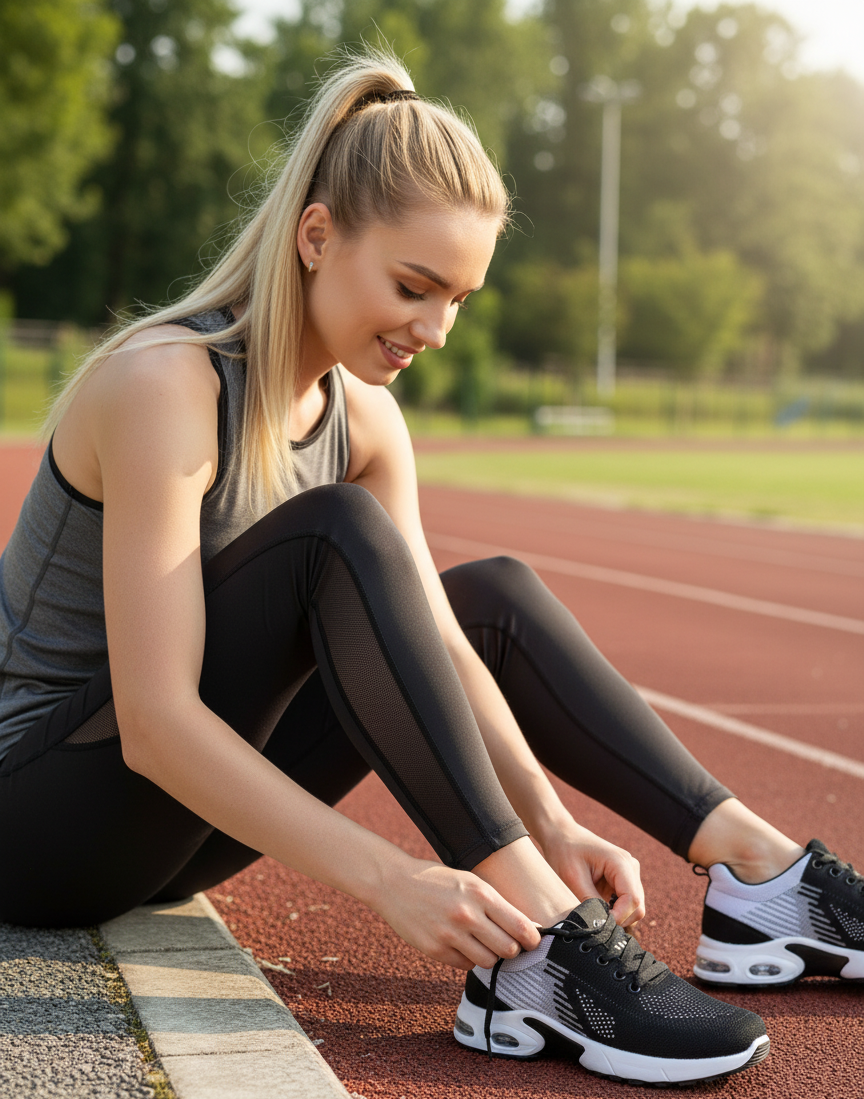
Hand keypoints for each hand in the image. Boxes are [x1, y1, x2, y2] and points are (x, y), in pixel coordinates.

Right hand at [370, 851, 541, 969]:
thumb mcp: (470, 882)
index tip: (533, 941)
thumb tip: (528, 928)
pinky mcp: (436, 950)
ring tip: (484, 944)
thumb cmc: (438, 880)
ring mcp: (450, 935)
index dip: (532, 939)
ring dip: (491, 957)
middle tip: (508, 944)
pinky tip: (462, 944)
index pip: (520, 926)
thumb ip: (496, 904)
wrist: (395, 883)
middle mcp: (468, 915)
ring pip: (488, 962)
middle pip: (508, 949)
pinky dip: (468, 959)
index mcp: (481, 893)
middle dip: (512, 949)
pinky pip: (465, 965)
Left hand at [537, 817, 644, 927]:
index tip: (598, 924)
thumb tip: (601, 925)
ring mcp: (629, 873)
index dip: (618, 917)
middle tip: (594, 922)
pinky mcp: (623, 880)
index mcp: (621, 863)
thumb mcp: (573, 878)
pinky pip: (626, 904)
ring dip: (617, 916)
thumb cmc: (565, 851)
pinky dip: (614, 911)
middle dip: (618, 919)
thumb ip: (590, 901)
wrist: (562, 835)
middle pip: (637, 906)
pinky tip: (596, 907)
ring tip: (593, 913)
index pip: (632, 900)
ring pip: (634, 908)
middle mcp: (631, 867)